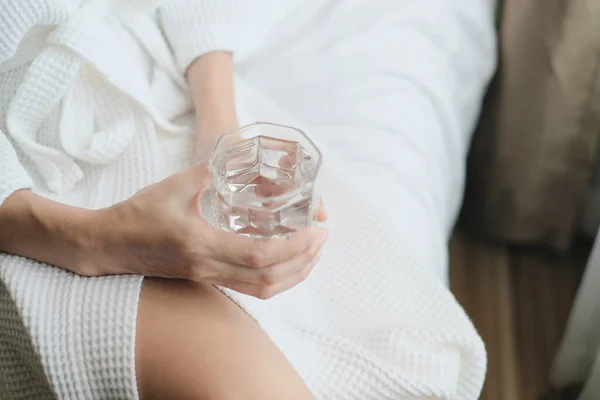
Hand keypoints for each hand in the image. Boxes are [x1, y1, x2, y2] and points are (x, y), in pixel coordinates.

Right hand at [93, 162, 327, 298]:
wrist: (109, 245)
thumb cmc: (139, 213)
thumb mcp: (175, 185)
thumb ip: (211, 171)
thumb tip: (241, 157)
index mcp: (201, 244)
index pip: (260, 255)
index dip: (294, 246)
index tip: (315, 229)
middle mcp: (208, 268)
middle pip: (269, 279)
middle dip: (303, 261)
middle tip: (322, 238)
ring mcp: (208, 278)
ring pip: (262, 290)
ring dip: (294, 274)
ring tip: (312, 252)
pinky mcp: (207, 279)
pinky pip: (251, 289)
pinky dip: (276, 279)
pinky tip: (286, 261)